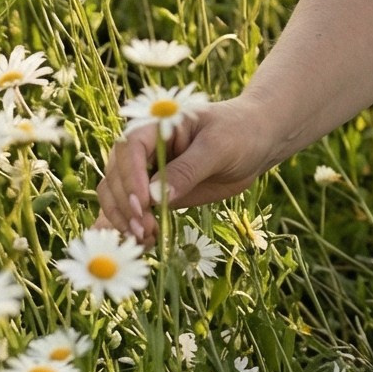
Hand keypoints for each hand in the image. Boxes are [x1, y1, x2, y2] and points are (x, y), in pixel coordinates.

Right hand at [97, 95, 287, 248]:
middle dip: (125, 205)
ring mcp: (148, 174)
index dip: (130, 177)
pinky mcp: (157, 196)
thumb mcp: (218, 147)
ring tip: (145, 239)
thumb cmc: (239, 132)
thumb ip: (187, 170)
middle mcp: (146, 150)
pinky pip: (135, 213)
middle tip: (144, 229)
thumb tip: (152, 198)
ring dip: (124, 220)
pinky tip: (141, 245)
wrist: (257, 143)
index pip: (130, 149)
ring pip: (117, 198)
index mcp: (156, 126)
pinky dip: (130, 229)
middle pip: (116, 177)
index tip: (143, 203)